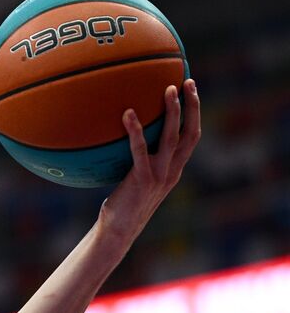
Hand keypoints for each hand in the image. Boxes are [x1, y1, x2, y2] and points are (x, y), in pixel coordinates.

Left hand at [101, 77, 201, 241]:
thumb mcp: (134, 180)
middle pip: (192, 133)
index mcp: (174, 170)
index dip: (195, 113)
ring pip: (174, 138)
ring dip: (173, 112)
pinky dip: (135, 131)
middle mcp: (173, 171)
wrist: (118, 231)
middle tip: (187, 81)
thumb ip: (137, 161)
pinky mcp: (143, 179)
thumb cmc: (121, 205)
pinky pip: (140, 150)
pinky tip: (127, 114)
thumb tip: (117, 138)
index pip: (192, 137)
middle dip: (193, 106)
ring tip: (168, 89)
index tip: (191, 90)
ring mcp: (160, 175)